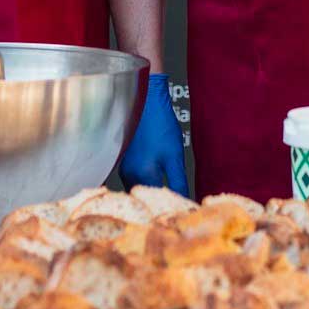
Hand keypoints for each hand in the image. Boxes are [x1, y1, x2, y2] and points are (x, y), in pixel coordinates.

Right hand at [119, 73, 188, 196]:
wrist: (145, 98)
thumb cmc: (160, 123)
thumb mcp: (174, 155)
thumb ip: (178, 182)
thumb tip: (185, 201)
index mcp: (142, 176)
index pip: (158, 203)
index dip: (172, 207)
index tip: (183, 209)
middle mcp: (128, 175)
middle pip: (146, 199)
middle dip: (159, 204)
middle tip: (176, 205)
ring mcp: (124, 168)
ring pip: (138, 190)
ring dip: (151, 194)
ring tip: (167, 194)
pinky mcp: (123, 160)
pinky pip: (134, 179)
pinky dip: (145, 183)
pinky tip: (155, 178)